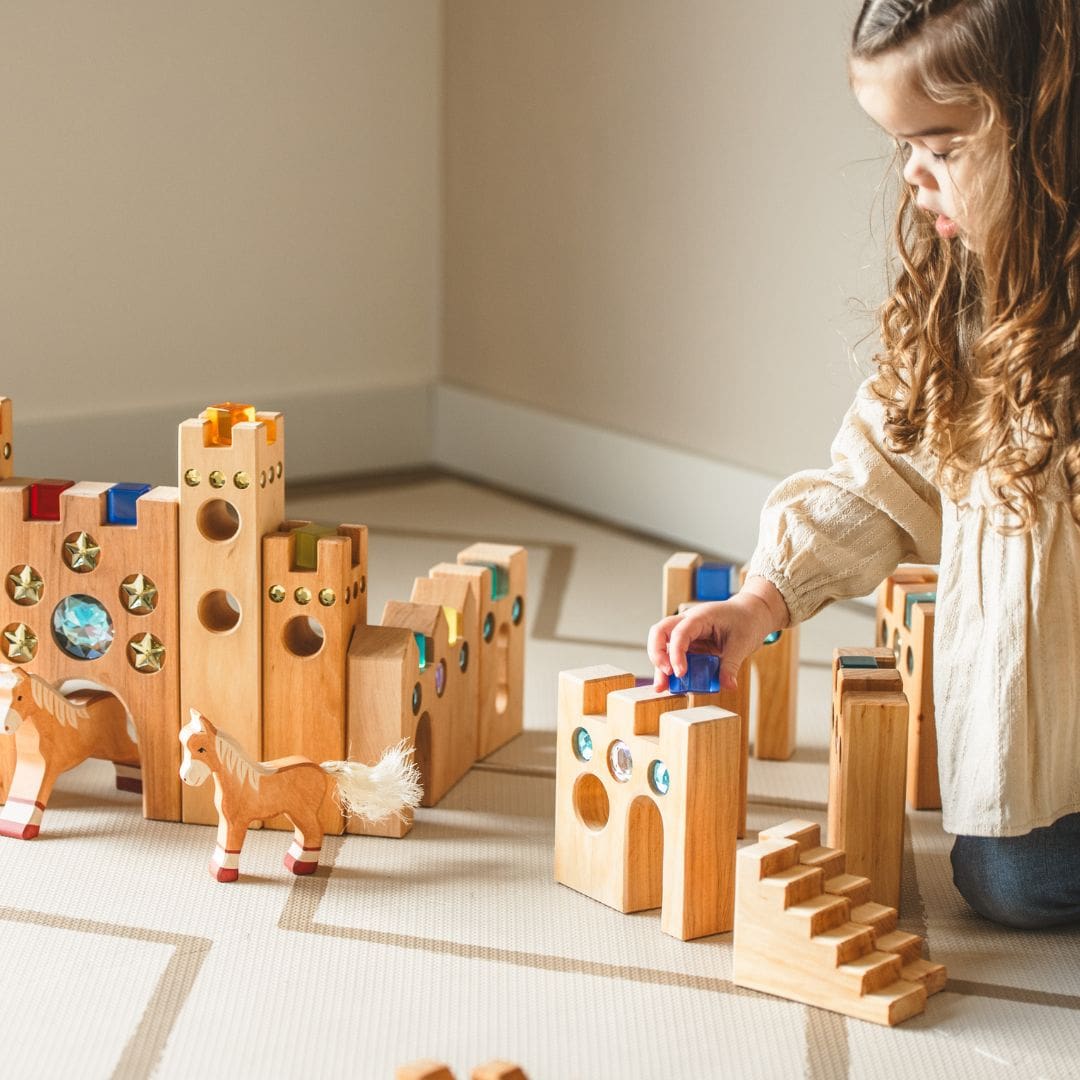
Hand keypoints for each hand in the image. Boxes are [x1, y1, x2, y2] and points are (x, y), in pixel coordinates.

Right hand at [647, 576, 788, 691]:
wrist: (752, 614)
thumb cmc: (746, 621)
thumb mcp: (742, 644)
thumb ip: (731, 665)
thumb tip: (727, 686)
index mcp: (700, 616)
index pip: (679, 632)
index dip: (676, 653)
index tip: (680, 673)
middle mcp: (687, 622)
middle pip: (660, 632)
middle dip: (657, 654)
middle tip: (666, 675)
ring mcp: (686, 633)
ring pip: (663, 644)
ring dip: (660, 665)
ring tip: (662, 687)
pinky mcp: (690, 644)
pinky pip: (674, 655)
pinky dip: (670, 668)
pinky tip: (671, 684)